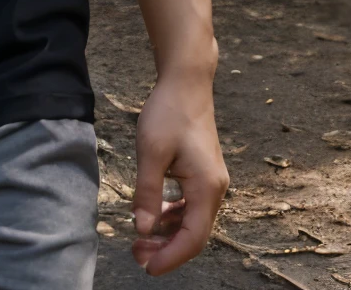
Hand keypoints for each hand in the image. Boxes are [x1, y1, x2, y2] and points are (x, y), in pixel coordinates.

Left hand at [130, 72, 228, 275]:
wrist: (186, 82)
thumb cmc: (168, 112)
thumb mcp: (151, 151)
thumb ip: (148, 193)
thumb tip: (143, 230)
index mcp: (206, 187)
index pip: (193, 238)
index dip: (171, 258)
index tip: (147, 268)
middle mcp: (214, 189)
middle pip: (194, 234)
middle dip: (167, 249)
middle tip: (136, 254)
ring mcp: (211, 181)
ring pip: (192, 221)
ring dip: (168, 233)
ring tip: (140, 239)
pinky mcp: (203, 173)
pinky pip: (190, 205)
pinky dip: (173, 215)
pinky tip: (154, 215)